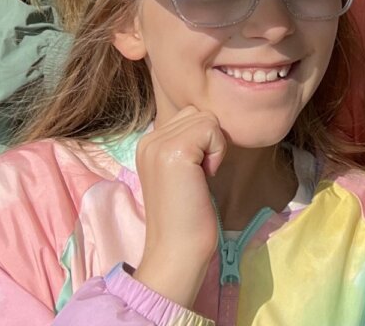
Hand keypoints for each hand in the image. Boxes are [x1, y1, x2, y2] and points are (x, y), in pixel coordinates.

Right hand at [131, 105, 226, 308]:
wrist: (177, 250)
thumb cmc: (187, 216)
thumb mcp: (181, 170)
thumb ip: (186, 143)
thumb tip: (211, 120)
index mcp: (147, 143)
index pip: (189, 116)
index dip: (202, 142)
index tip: (195, 173)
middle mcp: (148, 139)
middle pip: (198, 113)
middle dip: (208, 141)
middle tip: (198, 176)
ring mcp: (158, 144)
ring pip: (206, 118)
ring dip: (214, 146)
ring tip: (200, 176)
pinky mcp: (175, 151)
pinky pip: (212, 129)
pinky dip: (217, 152)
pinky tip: (205, 177)